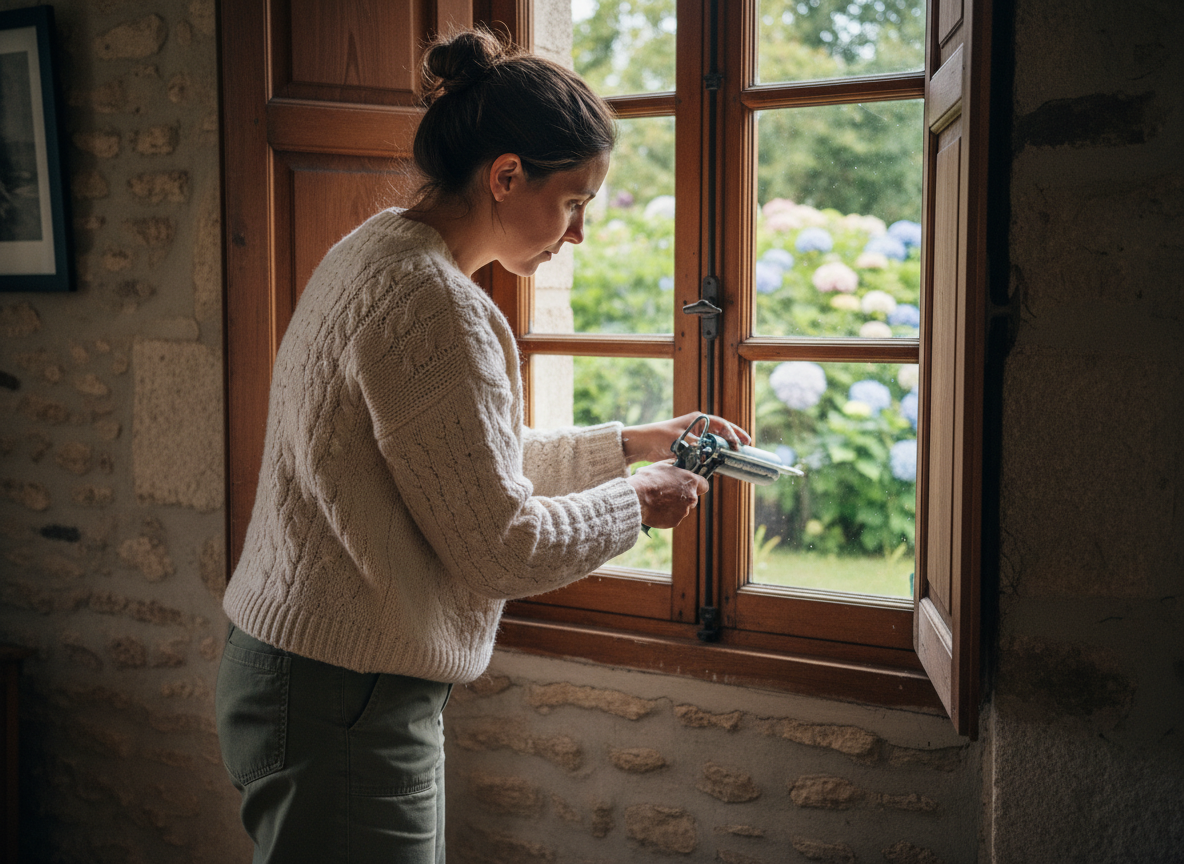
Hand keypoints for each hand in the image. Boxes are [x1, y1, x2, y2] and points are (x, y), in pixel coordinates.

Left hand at [622, 412, 751, 464]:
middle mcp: (699, 427)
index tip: (740, 443)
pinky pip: (707, 451)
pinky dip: (714, 456)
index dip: (733, 433)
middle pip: (722, 432)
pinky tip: (721, 465)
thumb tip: (710, 455)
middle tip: (747, 446)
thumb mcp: (681, 440)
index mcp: (698, 420)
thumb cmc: (660, 437)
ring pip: (715, 442)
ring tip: (737, 456)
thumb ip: (697, 446)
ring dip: (725, 449)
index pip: (722, 424)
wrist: (643, 444)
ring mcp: (695, 437)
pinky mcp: (690, 447)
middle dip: (734, 439)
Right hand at [626, 462, 709, 529]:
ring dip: (674, 506)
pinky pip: (673, 518)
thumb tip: (675, 466)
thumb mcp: (661, 466)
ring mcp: (684, 511)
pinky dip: (667, 515)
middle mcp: (691, 497)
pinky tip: (656, 509)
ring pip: (682, 509)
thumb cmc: (648, 480)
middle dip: (683, 497)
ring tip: (659, 502)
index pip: (704, 485)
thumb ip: (673, 468)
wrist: (636, 498)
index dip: (697, 485)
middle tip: (668, 494)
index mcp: (690, 482)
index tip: (689, 486)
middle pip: (692, 498)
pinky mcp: (675, 522)